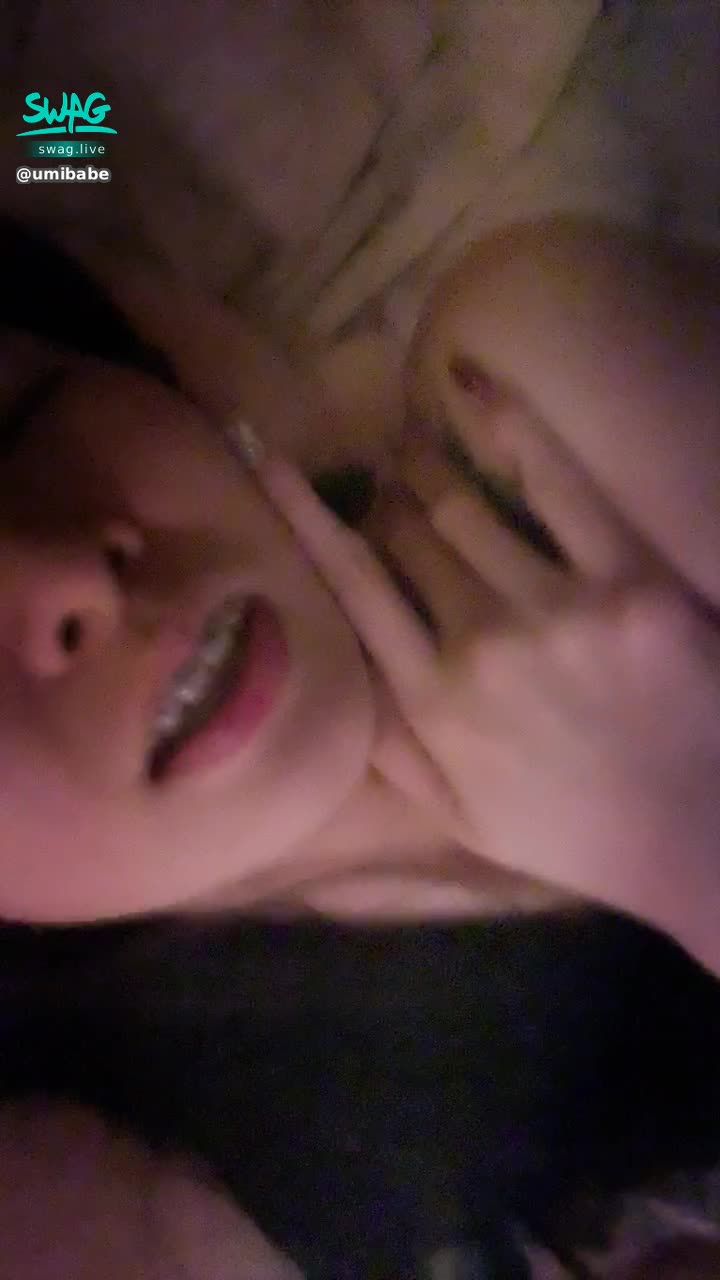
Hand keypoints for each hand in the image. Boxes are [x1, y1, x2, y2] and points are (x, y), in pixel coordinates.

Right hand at [248, 421, 719, 969]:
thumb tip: (338, 673)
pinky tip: (471, 387)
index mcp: (432, 705)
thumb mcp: (465, 823)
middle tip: (388, 475)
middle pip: (410, 537)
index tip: (269, 460)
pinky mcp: (627, 580)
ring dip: (433, 470)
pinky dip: (508, 427)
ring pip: (465, 507)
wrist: (701, 842)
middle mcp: (478, 647)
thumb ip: (393, 751)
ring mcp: (554, 609)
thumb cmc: (579, 833)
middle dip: (390, 500)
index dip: (302, 513)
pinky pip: (556, 483)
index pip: (351, 586)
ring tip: (418, 444)